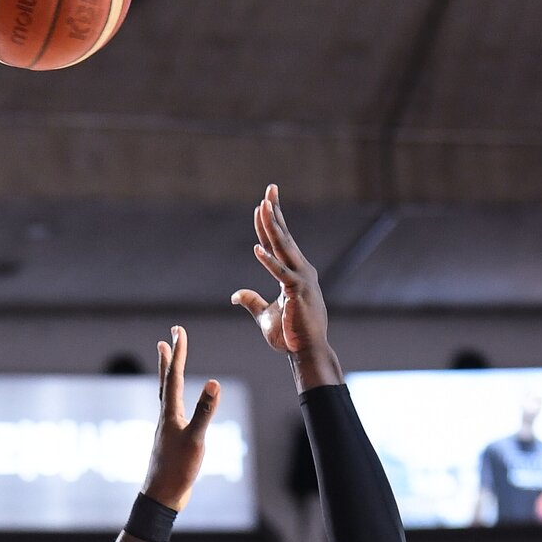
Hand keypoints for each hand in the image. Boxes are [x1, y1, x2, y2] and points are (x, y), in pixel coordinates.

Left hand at [140, 325, 219, 512]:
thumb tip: (213, 383)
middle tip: (166, 338)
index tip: (179, 331)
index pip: (174, 377)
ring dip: (168, 377)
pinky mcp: (171, 442)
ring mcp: (167, 430)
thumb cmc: (177, 470)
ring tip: (167, 364)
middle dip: (168, 359)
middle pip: (165, 382)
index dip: (178, 353)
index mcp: (170, 414)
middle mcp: (165, 418)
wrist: (162, 498)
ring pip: (166, 396)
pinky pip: (172, 412)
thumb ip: (205, 411)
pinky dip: (174, 400)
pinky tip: (177, 406)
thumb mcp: (196, 439)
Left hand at [231, 185, 340, 390]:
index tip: (263, 203)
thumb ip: (252, 301)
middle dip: (275, 213)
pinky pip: (280, 274)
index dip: (269, 224)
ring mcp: (301, 281)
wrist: (307, 353)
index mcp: (294, 274)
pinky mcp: (297, 294)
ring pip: (283, 249)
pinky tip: (257, 248)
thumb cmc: (290, 335)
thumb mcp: (265, 316)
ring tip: (262, 207)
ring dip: (272, 227)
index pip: (279, 244)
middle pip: (283, 237)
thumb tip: (235, 294)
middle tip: (270, 188)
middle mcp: (301, 271)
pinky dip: (268, 262)